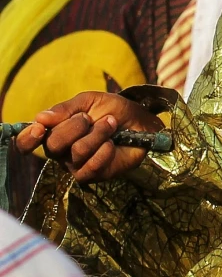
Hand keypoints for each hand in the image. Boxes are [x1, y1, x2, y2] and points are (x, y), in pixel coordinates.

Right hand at [14, 91, 160, 182]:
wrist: (140, 121)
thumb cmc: (112, 110)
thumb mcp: (89, 101)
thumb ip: (65, 109)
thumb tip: (40, 118)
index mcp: (53, 132)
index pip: (26, 142)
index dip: (27, 138)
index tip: (40, 128)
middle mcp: (60, 152)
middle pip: (53, 145)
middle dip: (76, 126)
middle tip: (91, 118)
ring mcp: (75, 165)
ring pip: (76, 152)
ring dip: (98, 134)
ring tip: (110, 125)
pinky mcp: (92, 175)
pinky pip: (91, 167)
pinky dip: (104, 151)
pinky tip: (113, 143)